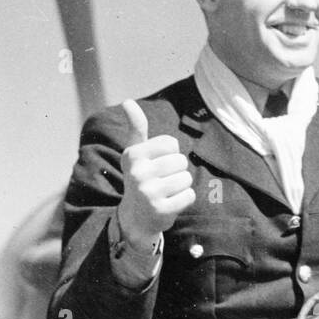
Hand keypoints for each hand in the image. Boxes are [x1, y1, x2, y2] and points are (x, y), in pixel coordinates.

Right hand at [116, 99, 195, 242]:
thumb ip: (136, 128)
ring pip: (187, 178)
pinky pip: (189, 196)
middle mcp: (138, 173)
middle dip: (177, 171)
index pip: (171, 144)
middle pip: (181, 161)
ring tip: (166, 192)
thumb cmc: (140, 178)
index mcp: (133, 155)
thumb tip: (128, 101)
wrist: (135, 218)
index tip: (156, 165)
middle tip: (162, 182)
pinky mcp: (161, 210)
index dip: (170, 154)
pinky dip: (184, 200)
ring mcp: (148, 193)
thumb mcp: (135, 154)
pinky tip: (170, 204)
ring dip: (181, 186)